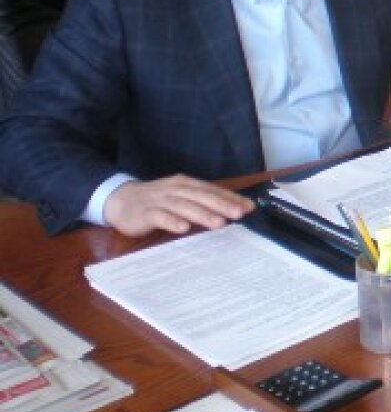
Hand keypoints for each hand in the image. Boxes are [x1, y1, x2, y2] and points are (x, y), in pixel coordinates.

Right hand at [104, 176, 255, 237]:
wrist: (119, 200)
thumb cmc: (157, 201)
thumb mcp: (181, 197)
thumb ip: (204, 202)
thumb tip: (234, 210)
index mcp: (186, 184)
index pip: (212, 190)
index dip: (230, 197)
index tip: (249, 207)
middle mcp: (175, 189)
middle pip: (200, 196)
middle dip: (221, 205)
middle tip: (238, 214)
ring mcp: (159, 200)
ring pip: (183, 205)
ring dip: (202, 214)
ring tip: (218, 223)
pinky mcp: (144, 212)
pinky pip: (159, 216)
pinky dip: (172, 221)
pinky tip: (183, 228)